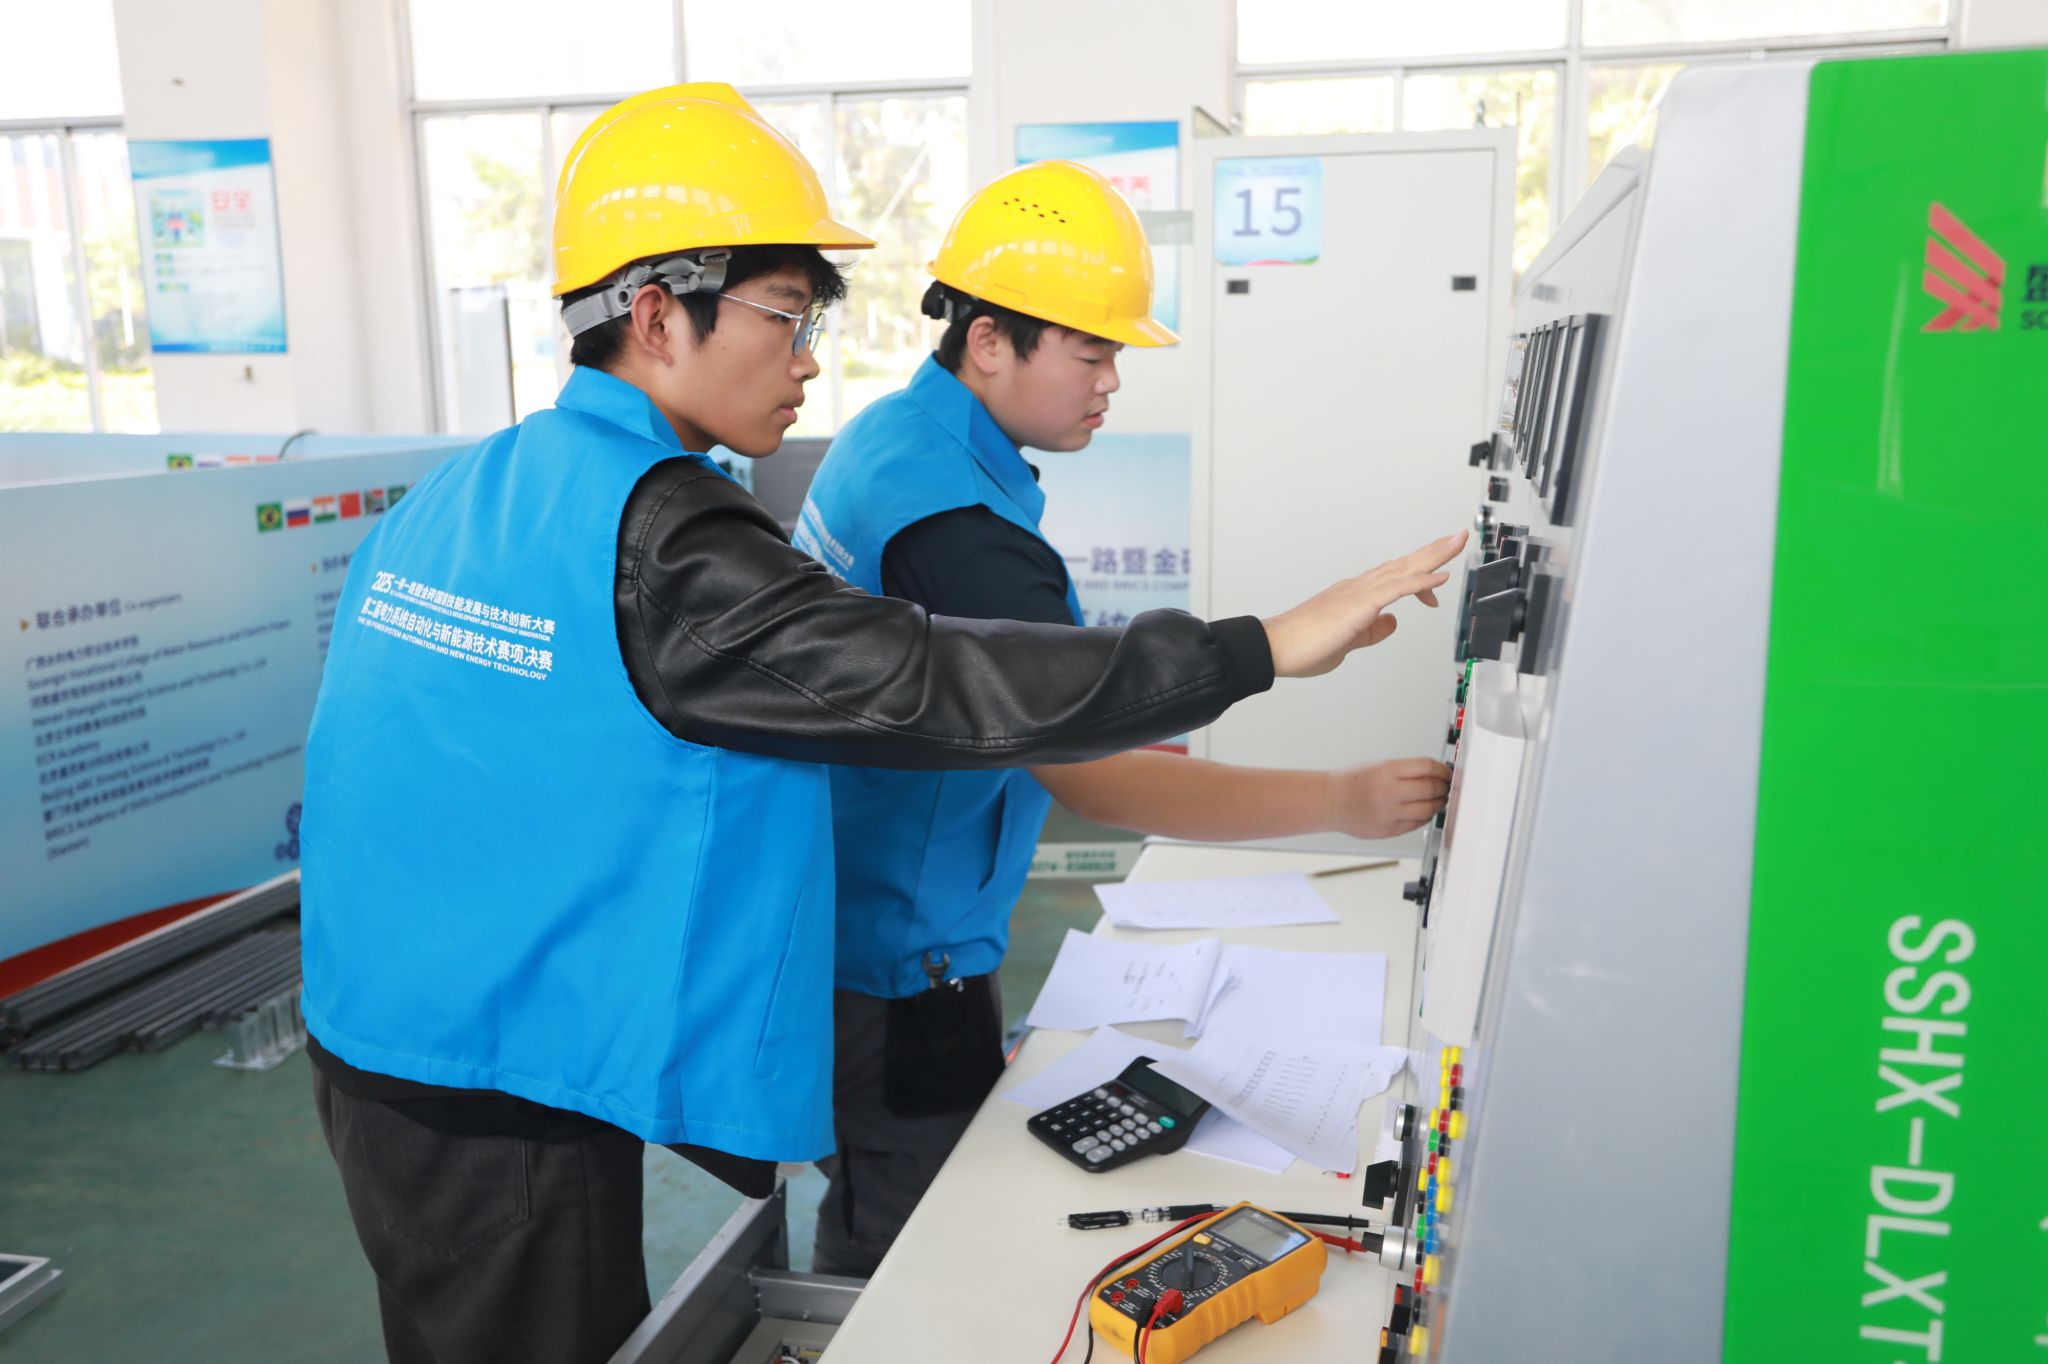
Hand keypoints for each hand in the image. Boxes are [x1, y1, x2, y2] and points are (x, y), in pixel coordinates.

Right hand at [1261, 531, 1466, 678]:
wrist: (1276, 647)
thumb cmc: (1303, 646)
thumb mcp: (1347, 642)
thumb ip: (1370, 632)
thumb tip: (1390, 623)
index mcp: (1355, 595)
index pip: (1395, 579)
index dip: (1420, 577)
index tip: (1438, 583)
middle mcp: (1359, 587)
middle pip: (1405, 564)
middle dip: (1434, 550)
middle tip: (1458, 536)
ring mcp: (1359, 593)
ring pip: (1404, 569)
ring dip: (1433, 556)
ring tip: (1456, 543)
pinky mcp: (1359, 605)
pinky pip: (1396, 589)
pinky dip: (1420, 582)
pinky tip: (1439, 577)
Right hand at [1326, 757, 1452, 839]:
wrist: (1330, 802)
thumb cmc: (1351, 783)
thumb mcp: (1378, 766)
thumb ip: (1405, 771)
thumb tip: (1434, 775)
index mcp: (1386, 771)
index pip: (1426, 768)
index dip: (1442, 770)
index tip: (1446, 772)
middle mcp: (1388, 792)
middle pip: (1430, 788)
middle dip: (1443, 787)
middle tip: (1446, 786)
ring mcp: (1388, 813)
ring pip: (1427, 809)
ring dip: (1438, 804)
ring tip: (1438, 800)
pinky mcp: (1388, 830)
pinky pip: (1416, 824)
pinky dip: (1425, 817)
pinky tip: (1424, 811)